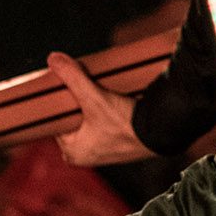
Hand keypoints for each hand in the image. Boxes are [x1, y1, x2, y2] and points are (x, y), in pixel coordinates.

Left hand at [46, 51, 155, 166]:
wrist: (162, 132)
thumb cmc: (127, 123)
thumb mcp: (95, 98)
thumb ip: (73, 78)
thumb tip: (53, 59)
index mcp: (71, 152)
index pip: (56, 120)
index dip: (62, 101)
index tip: (66, 85)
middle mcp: (84, 156)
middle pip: (72, 120)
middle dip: (78, 103)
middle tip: (86, 86)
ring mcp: (101, 153)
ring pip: (88, 121)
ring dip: (92, 106)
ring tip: (100, 92)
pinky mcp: (117, 147)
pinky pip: (103, 126)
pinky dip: (105, 114)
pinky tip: (111, 102)